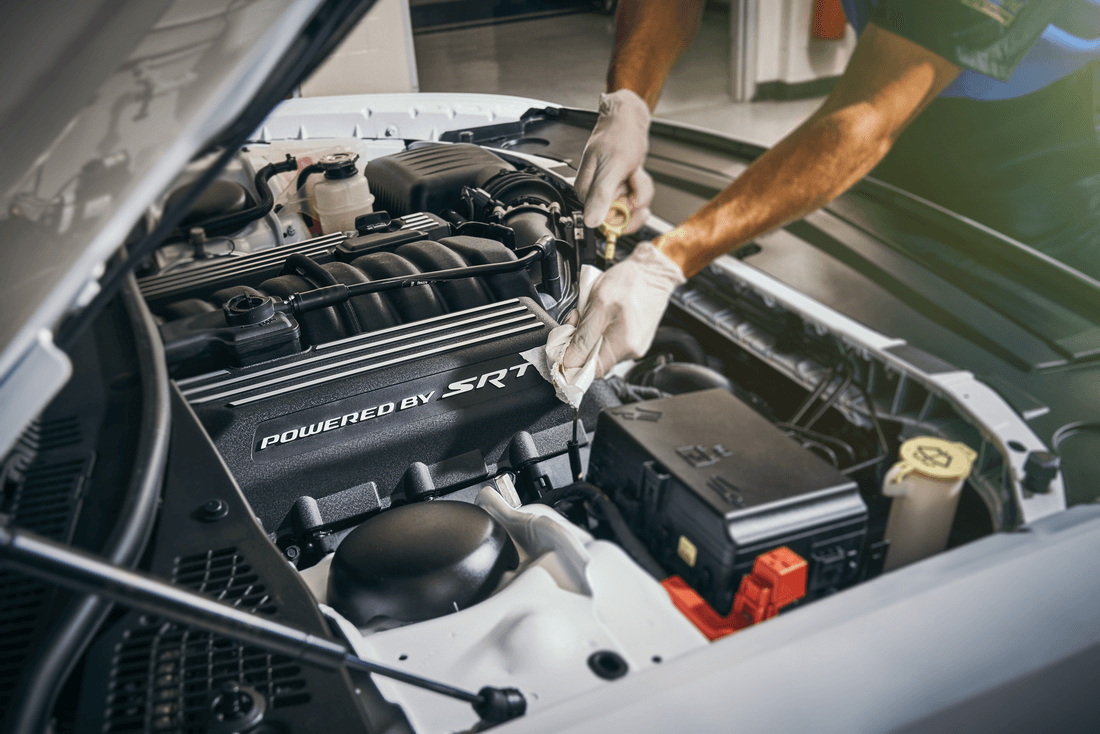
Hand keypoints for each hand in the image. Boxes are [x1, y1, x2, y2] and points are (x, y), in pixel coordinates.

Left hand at [561, 241, 685, 377]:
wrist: (653, 271)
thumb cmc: (630, 281)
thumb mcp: (598, 305)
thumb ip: (583, 337)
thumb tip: (570, 361)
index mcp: (623, 346)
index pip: (591, 371)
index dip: (573, 362)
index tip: (563, 348)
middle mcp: (632, 350)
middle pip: (595, 359)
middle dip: (579, 341)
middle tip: (576, 320)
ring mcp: (635, 344)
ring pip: (600, 348)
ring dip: (589, 333)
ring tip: (591, 313)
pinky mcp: (634, 337)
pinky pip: (610, 340)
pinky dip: (600, 329)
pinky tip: (601, 314)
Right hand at [574, 89, 654, 234]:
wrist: (627, 120)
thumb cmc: (618, 135)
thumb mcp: (613, 167)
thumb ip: (601, 195)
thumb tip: (591, 221)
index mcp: (586, 192)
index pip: (602, 223)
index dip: (622, 216)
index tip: (631, 202)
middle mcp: (595, 194)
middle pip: (620, 217)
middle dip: (634, 199)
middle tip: (633, 178)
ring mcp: (608, 191)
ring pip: (631, 208)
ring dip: (640, 190)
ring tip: (635, 171)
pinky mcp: (619, 187)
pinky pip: (635, 198)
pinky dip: (641, 186)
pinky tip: (636, 172)